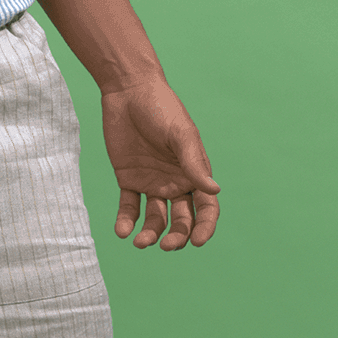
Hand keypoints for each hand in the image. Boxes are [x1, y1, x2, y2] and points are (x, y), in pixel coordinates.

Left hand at [100, 78, 219, 249]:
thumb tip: (214, 190)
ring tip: (140, 241)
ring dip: (150, 233)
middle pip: (181, 219)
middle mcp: (175, 182)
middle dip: (177, 235)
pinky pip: (129, 207)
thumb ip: (194, 163)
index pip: (206, 208)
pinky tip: (122, 231)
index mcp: (194, 173)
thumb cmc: (162, 108)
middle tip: (166, 246)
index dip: (205, 227)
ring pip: (155, 218)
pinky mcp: (129, 179)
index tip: (198, 241)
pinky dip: (126, 221)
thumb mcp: (181, 135)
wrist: (128, 91)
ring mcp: (152, 183)